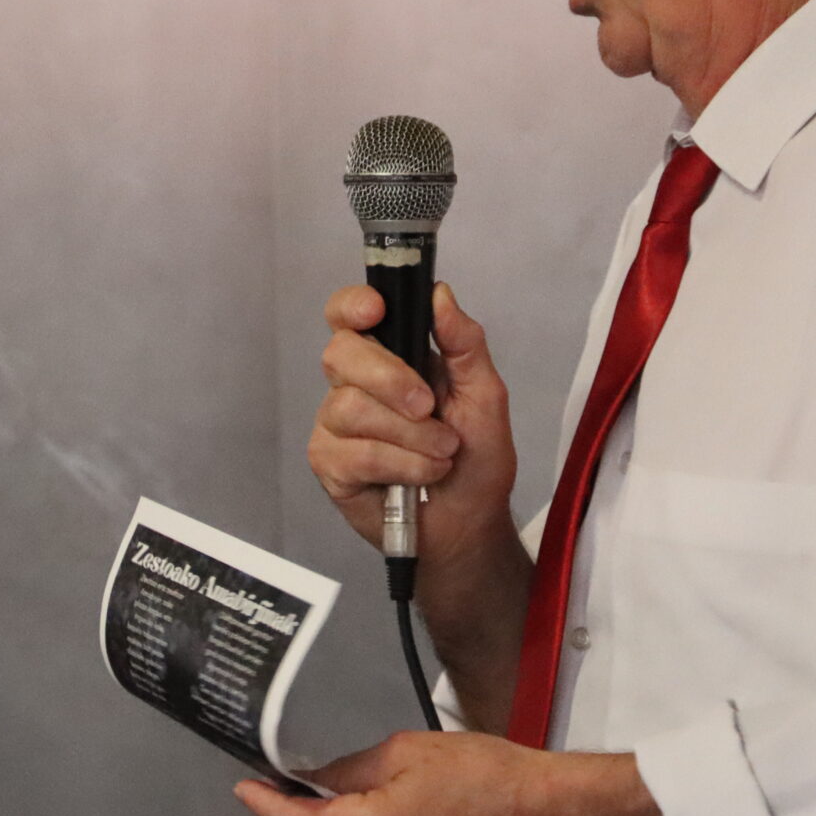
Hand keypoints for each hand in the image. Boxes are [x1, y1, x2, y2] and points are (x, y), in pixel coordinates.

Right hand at [306, 283, 517, 561]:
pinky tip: (419, 476)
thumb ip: (464, 342)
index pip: (348, 314)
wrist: (470, 522)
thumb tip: (441, 293)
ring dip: (411, 436)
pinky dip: (401, 464)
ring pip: (351, 408)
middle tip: (429, 408)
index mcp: (389, 355)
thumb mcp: (485, 393)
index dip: (352, 306)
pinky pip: (356, 453)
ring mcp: (336, 423)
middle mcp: (354, 383)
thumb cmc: (476, 457)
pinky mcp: (329, 463)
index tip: (377, 311)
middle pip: (342, 354)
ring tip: (441, 454)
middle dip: (390, 379)